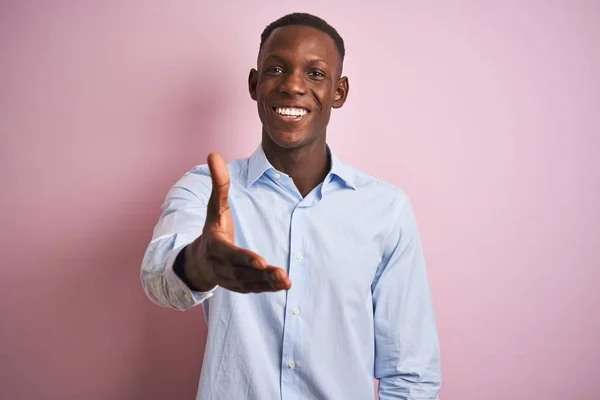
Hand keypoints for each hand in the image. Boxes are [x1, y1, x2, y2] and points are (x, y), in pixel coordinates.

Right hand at [185, 152, 291, 292]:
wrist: (199, 262)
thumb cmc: (212, 229)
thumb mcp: (213, 207)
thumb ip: (218, 183)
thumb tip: (213, 154)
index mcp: (215, 246)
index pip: (230, 254)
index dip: (244, 258)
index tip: (260, 262)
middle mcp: (221, 266)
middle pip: (242, 272)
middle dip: (261, 274)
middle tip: (281, 274)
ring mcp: (230, 279)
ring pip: (250, 283)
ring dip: (268, 283)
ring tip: (286, 281)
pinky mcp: (240, 286)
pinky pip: (254, 289)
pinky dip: (268, 288)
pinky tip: (284, 285)